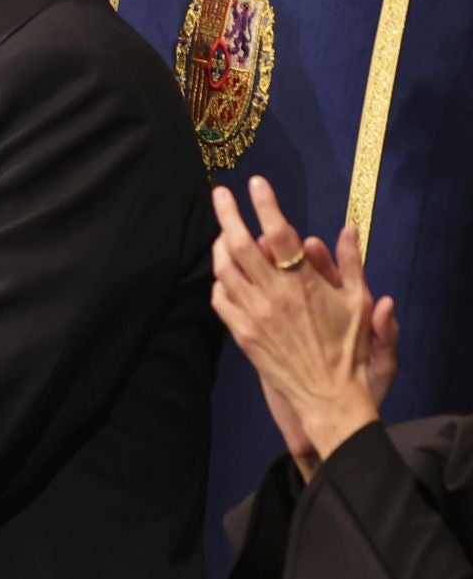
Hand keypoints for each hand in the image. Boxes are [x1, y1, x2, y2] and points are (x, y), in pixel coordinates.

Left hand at [210, 176, 393, 475]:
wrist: (328, 396)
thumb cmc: (349, 349)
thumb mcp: (358, 304)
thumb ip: (350, 263)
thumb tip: (349, 227)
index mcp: (303, 285)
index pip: (279, 235)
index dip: (266, 205)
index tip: (257, 182)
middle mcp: (273, 296)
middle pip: (240, 245)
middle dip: (227, 214)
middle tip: (220, 193)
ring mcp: (253, 314)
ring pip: (224, 269)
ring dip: (219, 245)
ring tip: (222, 230)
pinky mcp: (241, 333)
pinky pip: (220, 298)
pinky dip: (219, 280)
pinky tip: (224, 271)